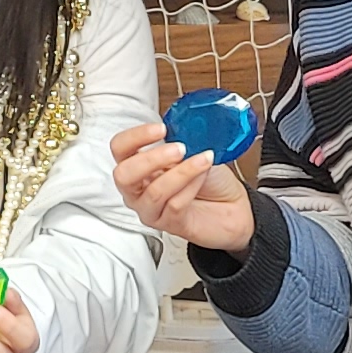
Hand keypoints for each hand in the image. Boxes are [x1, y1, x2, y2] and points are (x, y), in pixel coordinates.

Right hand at [110, 123, 253, 252]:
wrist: (232, 205)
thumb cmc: (209, 179)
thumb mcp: (193, 150)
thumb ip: (179, 139)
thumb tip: (178, 127)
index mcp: (138, 165)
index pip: (120, 148)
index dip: (136, 136)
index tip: (161, 129)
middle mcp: (138, 189)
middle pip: (124, 175)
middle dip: (152, 159)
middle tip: (179, 149)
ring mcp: (151, 209)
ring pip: (154, 192)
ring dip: (181, 172)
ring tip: (202, 159)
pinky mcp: (169, 225)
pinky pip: (175, 205)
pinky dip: (192, 186)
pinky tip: (204, 175)